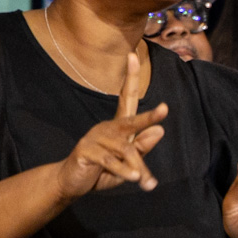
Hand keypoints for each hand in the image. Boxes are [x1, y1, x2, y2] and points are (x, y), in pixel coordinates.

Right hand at [55, 51, 166, 198]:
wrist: (73, 183)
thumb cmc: (103, 170)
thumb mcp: (128, 162)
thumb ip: (142, 148)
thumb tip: (160, 130)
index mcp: (119, 127)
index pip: (128, 98)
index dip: (130, 77)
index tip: (133, 55)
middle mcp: (107, 128)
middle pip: (130, 120)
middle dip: (147, 116)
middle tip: (163, 110)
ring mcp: (95, 138)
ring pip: (124, 150)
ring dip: (137, 167)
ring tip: (148, 182)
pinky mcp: (86, 151)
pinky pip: (110, 161)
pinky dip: (124, 171)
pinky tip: (135, 178)